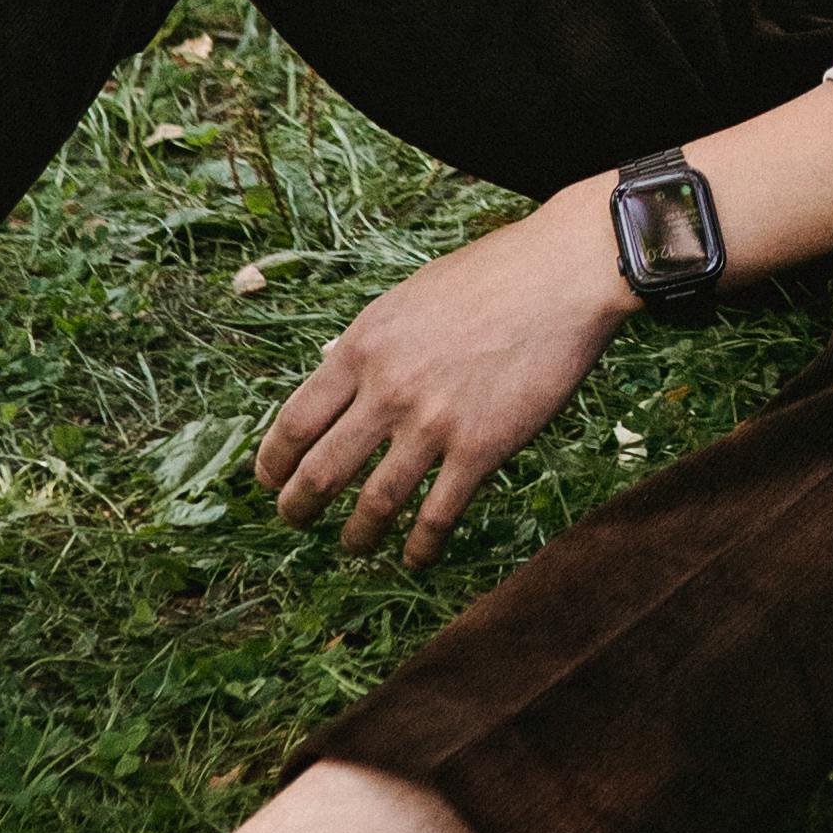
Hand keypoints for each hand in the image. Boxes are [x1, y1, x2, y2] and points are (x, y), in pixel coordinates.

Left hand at [254, 184, 630, 564]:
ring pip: (373, 504)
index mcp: (362, 347)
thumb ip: (371, 344)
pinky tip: (414, 556)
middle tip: (296, 520)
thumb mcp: (408, 299)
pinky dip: (419, 546)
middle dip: (298, 508)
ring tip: (353, 545)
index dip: (274, 462)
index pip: (295, 422)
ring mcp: (433, 423)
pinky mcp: (481, 448)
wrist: (562, 276)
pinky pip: (436, 516)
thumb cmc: (490, 276)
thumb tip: (337, 375)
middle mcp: (388, 389)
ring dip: (356, 535)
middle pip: (320, 472)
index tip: (270, 480)